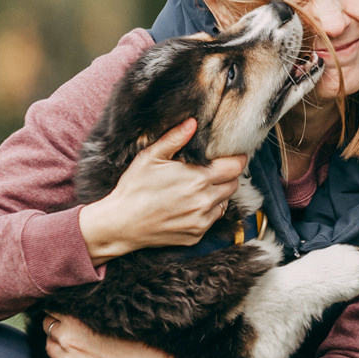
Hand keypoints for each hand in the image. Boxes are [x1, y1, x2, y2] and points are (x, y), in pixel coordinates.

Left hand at [41, 313, 201, 357]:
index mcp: (74, 324)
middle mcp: (68, 343)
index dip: (57, 308)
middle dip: (54, 323)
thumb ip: (85, 312)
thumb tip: (71, 306)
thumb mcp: (106, 317)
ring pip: (49, 348)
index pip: (53, 311)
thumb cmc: (130, 338)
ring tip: (62, 336)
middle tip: (63, 320)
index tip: (61, 306)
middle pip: (48, 328)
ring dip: (53, 341)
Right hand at [77, 119, 245, 263]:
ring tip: (200, 188)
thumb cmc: (134, 188)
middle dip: (227, 176)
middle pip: (233, 185)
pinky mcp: (196, 235)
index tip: (233, 156)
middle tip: (213, 170)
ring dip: (218, 194)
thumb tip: (193, 122)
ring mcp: (201, 221)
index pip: (235, 167)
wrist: (121, 224)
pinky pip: (211, 220)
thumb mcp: (150, 156)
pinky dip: (206, 212)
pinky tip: (189, 205)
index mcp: (198, 178)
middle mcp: (205, 201)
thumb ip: (175, 138)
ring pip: (224, 203)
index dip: (237, 159)